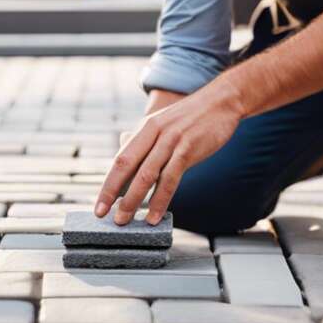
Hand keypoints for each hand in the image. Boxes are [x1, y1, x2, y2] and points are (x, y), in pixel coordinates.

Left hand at [95, 78, 245, 225]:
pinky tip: (154, 215)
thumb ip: (144, 138)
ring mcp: (171, 140)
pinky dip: (160, 199)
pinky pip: (170, 178)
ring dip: (133, 200)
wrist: (222, 101)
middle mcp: (154, 132)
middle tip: (103, 215)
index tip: (99, 204)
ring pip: (146, 175)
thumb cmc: (193, 116)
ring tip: (125, 220)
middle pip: (126, 166)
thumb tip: (123, 150)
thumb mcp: (164, 122)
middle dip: (112, 193)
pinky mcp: (188, 149)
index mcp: (146, 127)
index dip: (107, 183)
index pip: (120, 159)